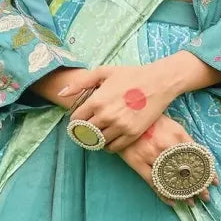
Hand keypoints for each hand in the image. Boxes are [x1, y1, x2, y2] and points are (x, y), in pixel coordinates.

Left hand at [59, 60, 182, 151]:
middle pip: (86, 133)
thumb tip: (62, 94)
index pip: (76, 120)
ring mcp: (119, 127)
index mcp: (96, 101)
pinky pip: (114, 147)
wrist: (159, 82)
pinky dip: (109, 145)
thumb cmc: (131, 75)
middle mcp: (106, 116)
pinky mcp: (132, 134)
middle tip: (88, 129)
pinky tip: (110, 138)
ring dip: (96, 139)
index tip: (79, 120)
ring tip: (99, 133)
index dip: (75, 121)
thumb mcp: (103, 72)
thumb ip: (81, 83)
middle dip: (84, 131)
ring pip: (99, 142)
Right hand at [116, 114, 219, 205]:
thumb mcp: (173, 126)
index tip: (214, 182)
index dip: (207, 172)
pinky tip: (172, 202)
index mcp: (177, 136)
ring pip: (171, 179)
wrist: (126, 118)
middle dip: (198, 187)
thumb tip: (199, 157)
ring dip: (183, 193)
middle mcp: (166, 146)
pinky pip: (153, 183)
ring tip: (192, 202)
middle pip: (186, 171)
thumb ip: (185, 140)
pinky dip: (163, 194)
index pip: (198, 158)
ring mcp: (151, 155)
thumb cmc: (152, 121)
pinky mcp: (137, 162)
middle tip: (206, 197)